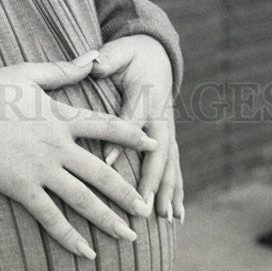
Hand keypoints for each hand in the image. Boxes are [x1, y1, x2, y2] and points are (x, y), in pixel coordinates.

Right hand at [0, 51, 156, 258]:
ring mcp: (41, 170)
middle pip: (102, 173)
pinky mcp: (22, 189)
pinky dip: (70, 237)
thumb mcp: (29, 73)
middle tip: (146, 208)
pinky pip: (52, 218)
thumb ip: (64, 69)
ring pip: (84, 200)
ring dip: (109, 220)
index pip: (106, 126)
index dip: (132, 136)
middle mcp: (57, 146)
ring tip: (129, 236)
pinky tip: (87, 253)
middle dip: (127, 192)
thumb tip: (94, 56)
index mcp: (61, 117)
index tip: (154, 145)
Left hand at [90, 35, 183, 223]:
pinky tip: (177, 217)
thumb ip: (107, 59)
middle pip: (157, 150)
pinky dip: (176, 192)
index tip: (106, 162)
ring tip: (165, 219)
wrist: (156, 54)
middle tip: (143, 204)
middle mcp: (160, 116)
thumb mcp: (119, 51)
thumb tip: (94, 62)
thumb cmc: (131, 54)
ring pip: (169, 163)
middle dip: (151, 178)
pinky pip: (174, 167)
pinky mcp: (168, 138)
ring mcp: (167, 129)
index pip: (132, 119)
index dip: (121, 140)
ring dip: (167, 191)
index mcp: (145, 94)